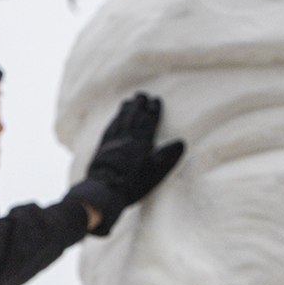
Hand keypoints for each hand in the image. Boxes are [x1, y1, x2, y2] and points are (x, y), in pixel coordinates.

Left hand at [69, 92, 183, 236]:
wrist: (105, 190)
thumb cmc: (133, 184)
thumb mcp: (156, 173)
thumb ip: (168, 157)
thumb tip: (181, 142)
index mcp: (142, 142)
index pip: (149, 121)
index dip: (153, 110)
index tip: (156, 100)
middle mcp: (127, 137)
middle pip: (134, 116)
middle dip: (139, 104)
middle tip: (142, 94)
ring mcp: (113, 141)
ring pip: (120, 120)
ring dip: (126, 109)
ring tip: (128, 101)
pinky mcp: (102, 148)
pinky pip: (110, 128)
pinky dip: (114, 120)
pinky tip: (114, 119)